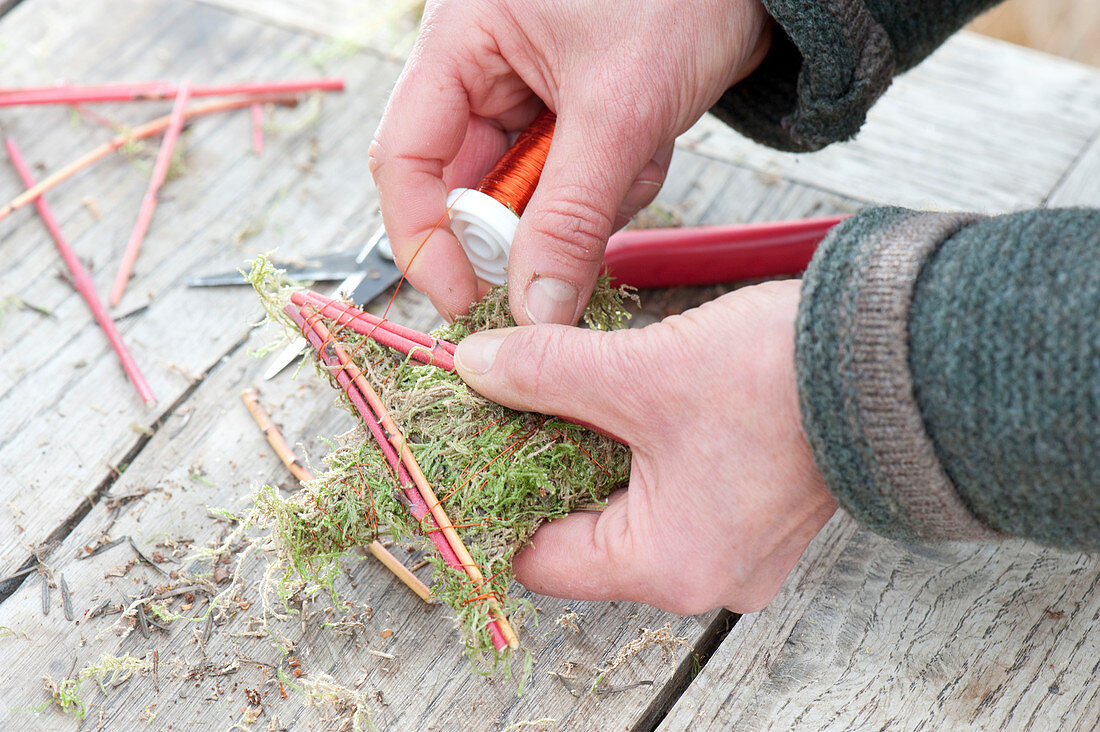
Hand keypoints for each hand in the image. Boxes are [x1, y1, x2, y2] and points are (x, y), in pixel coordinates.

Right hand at [370, 0, 772, 323]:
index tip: (465, 300)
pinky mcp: (568, 114)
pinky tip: (649, 147)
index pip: (405, 157)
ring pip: (527, 196)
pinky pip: (570, 186)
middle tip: (571, 250)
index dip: (425, 239)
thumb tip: (534, 308)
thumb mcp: (619, 112)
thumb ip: (570, 219)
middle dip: (530, 223)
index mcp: (461, 40)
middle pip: (468, 185)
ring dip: (585, 204)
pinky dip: (611, 186)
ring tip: (637, 156)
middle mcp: (481, 68)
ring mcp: (525, 93)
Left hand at [453, 280, 835, 613]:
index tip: (463, 448)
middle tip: (505, 404)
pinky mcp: (748, 510)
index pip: (537, 559)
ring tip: (559, 389)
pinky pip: (664, 491)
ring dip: (588, 448)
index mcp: (666, 565)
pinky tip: (617, 398)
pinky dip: (633, 449)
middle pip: (578, 531)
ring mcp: (730, 545)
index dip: (489, 500)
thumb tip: (477, 366)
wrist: (898, 358)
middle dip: (538, 463)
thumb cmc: (783, 380)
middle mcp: (699, 572)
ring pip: (622, 505)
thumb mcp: (642, 371)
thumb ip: (546, 370)